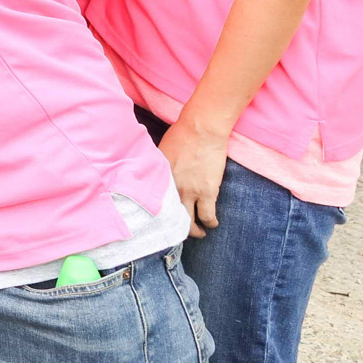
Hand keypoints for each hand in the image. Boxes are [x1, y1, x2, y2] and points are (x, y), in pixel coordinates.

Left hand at [158, 118, 227, 237]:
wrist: (201, 129)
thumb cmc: (180, 135)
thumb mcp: (160, 153)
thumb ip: (158, 169)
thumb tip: (156, 177)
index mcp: (157, 179)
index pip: (151, 205)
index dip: (156, 216)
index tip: (158, 221)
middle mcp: (170, 188)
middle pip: (169, 217)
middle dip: (174, 228)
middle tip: (178, 231)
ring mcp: (189, 191)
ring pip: (189, 221)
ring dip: (194, 230)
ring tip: (199, 232)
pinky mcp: (207, 192)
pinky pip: (208, 215)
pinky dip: (210, 222)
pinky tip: (212, 223)